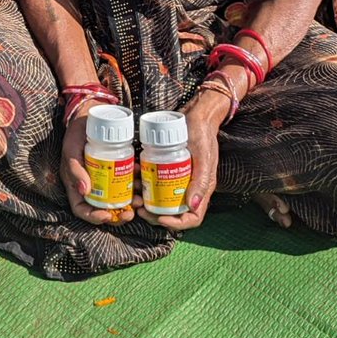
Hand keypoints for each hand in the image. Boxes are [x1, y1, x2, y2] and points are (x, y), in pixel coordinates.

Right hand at [60, 103, 134, 224]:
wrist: (90, 113)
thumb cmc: (76, 132)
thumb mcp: (71, 149)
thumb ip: (75, 168)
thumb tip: (84, 191)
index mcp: (75, 184)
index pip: (82, 209)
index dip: (94, 217)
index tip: (107, 216)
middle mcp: (90, 184)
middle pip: (102, 209)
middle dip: (118, 215)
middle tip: (131, 212)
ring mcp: (104, 178)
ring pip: (117, 197)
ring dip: (130, 201)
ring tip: (141, 198)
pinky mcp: (115, 168)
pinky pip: (125, 181)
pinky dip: (134, 183)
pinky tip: (142, 178)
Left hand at [134, 95, 222, 230]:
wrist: (196, 114)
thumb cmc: (203, 134)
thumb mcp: (204, 157)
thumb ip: (201, 181)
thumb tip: (192, 206)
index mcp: (201, 189)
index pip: (191, 217)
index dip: (176, 223)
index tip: (159, 217)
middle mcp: (190, 187)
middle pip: (173, 212)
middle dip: (155, 214)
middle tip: (139, 207)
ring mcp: (179, 178)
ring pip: (161, 198)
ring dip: (146, 199)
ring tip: (132, 194)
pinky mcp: (169, 167)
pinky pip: (156, 181)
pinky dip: (145, 181)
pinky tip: (134, 176)